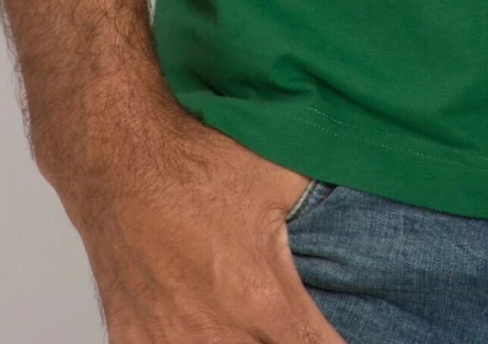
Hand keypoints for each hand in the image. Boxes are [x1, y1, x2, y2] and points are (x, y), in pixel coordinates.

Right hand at [53, 98, 347, 341]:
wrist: (118, 162)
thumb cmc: (193, 165)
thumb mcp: (279, 175)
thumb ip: (323, 204)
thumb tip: (369, 188)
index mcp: (263, 299)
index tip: (342, 335)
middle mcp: (217, 334)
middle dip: (283, 342)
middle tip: (284, 322)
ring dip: (239, 343)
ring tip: (243, 319)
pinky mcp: (134, 343)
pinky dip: (186, 342)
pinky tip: (196, 325)